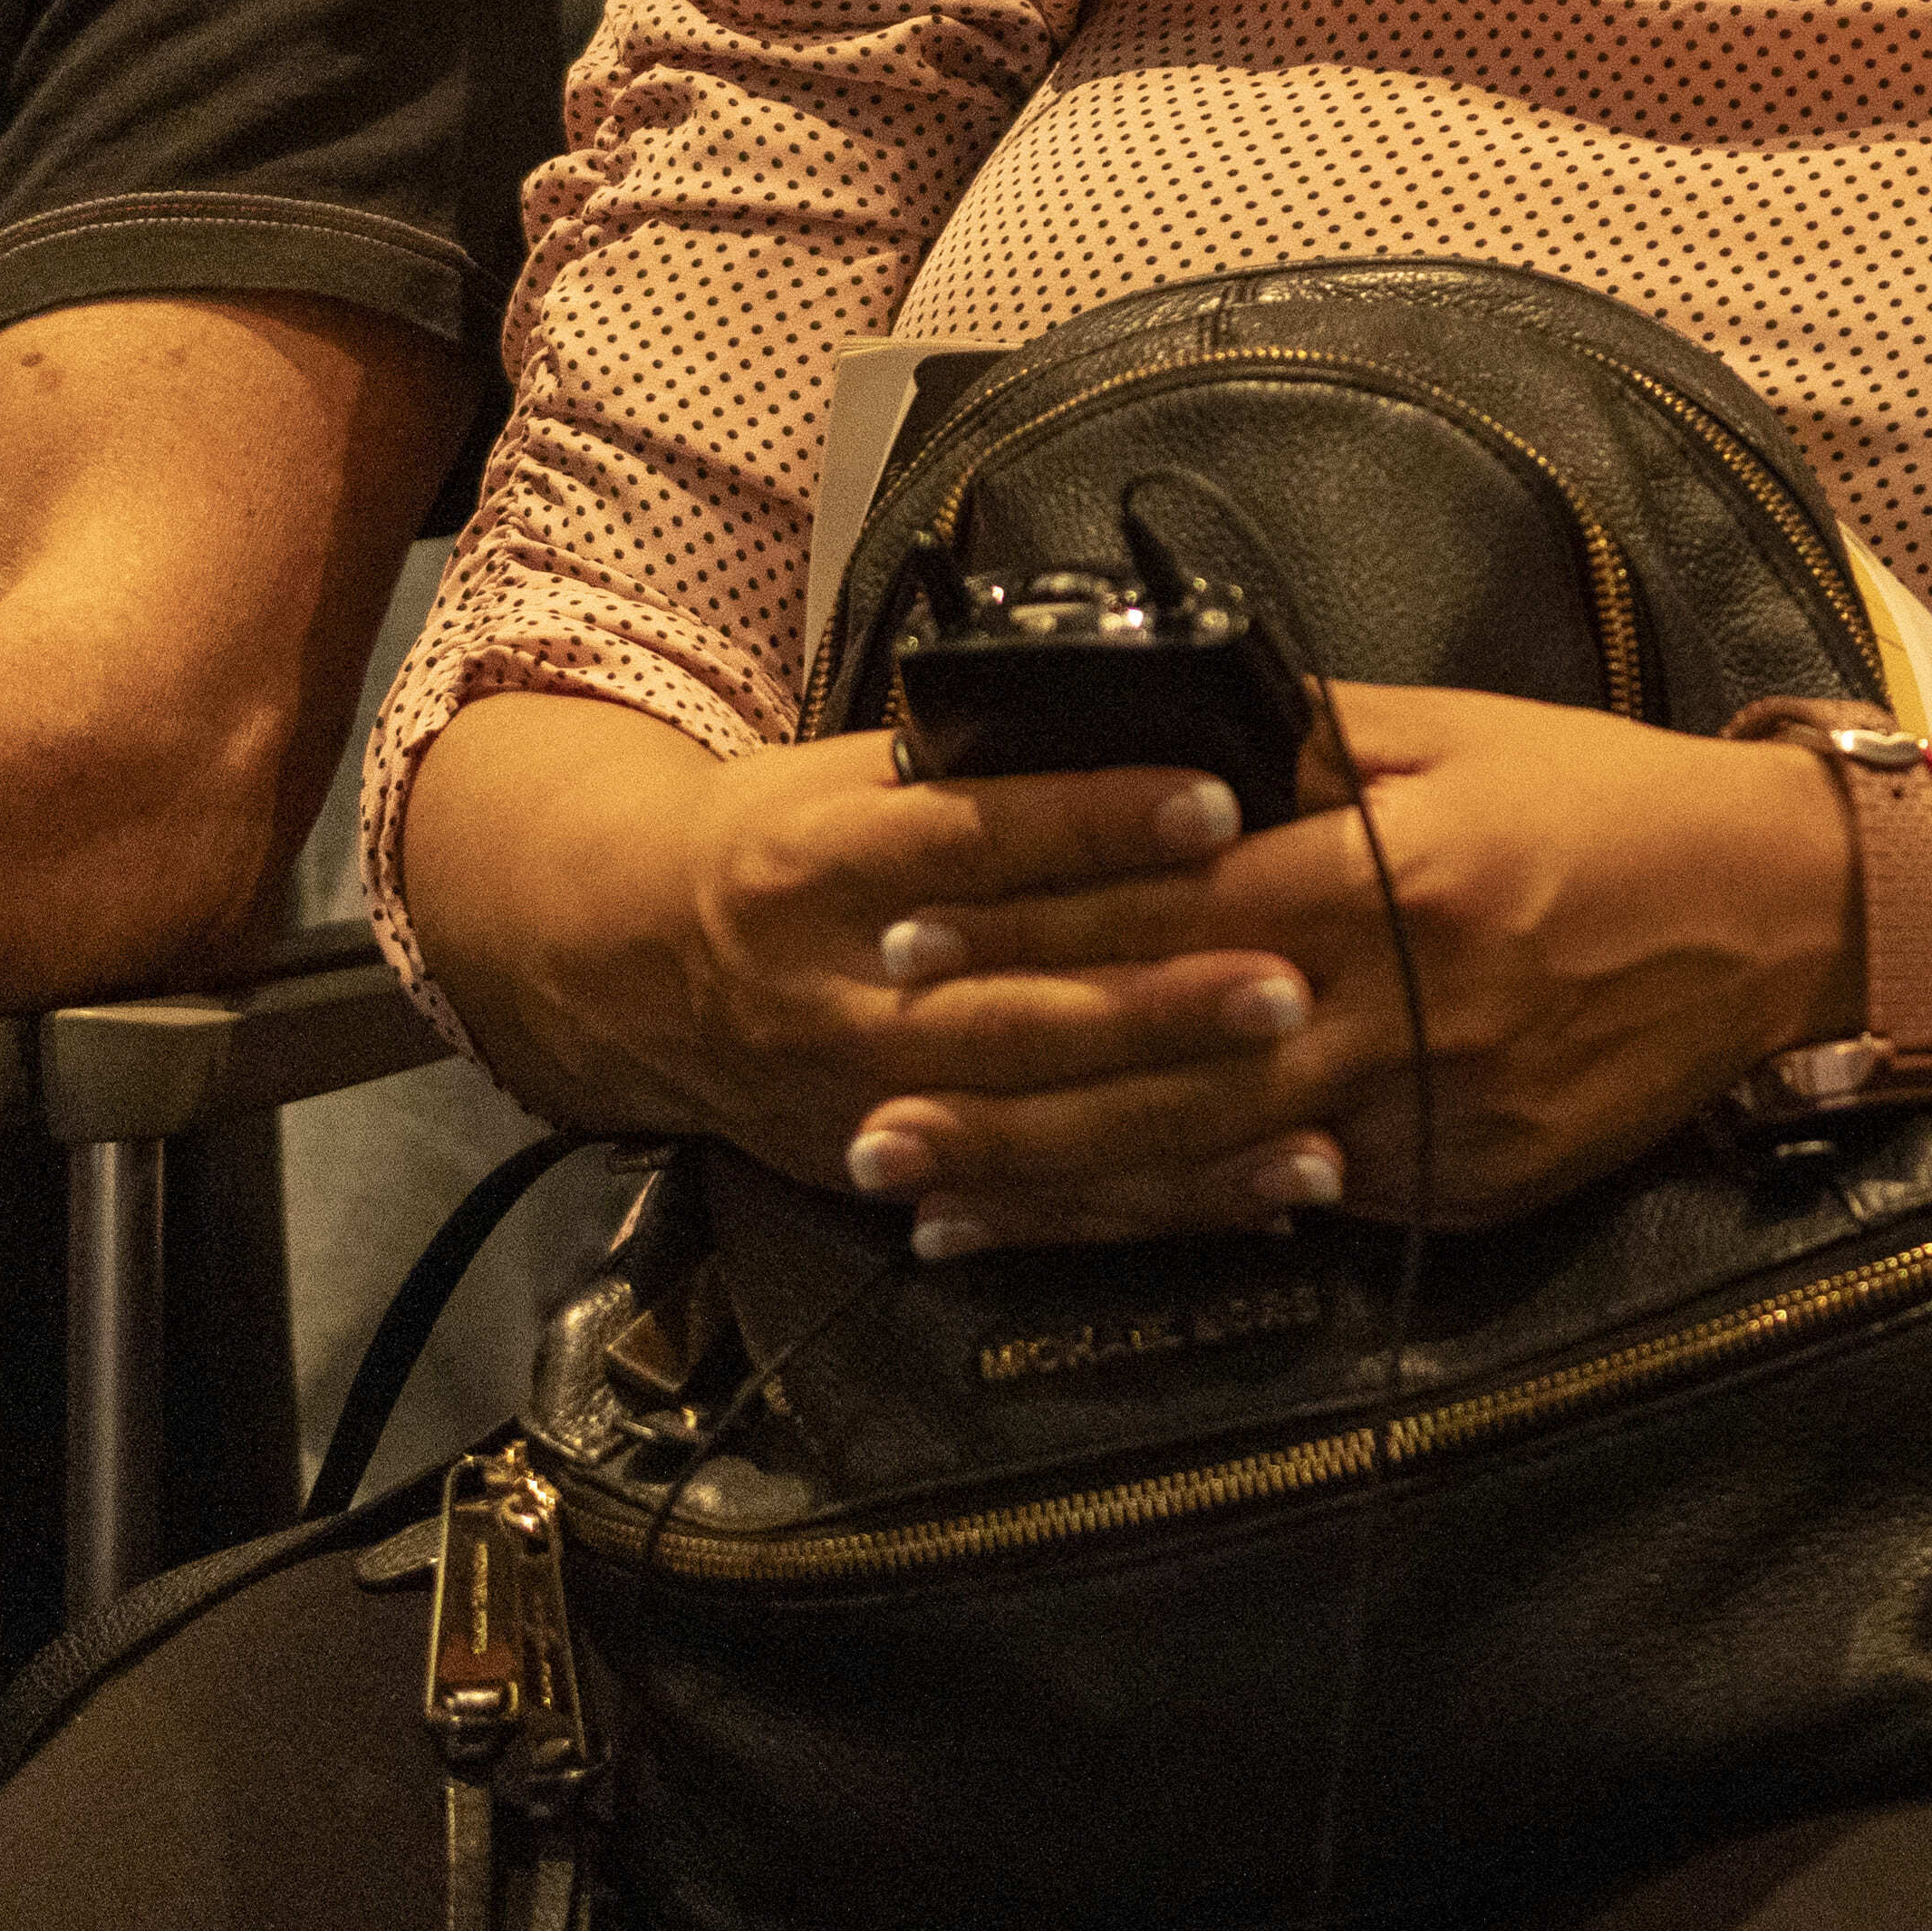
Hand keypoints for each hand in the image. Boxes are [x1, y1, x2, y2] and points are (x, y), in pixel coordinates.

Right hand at [588, 735, 1309, 1212]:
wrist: (623, 959)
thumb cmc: (786, 844)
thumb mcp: (851, 775)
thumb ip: (976, 770)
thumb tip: (1150, 730)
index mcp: (821, 860)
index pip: (975, 838)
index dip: (1096, 823)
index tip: (1216, 803)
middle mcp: (831, 988)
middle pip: (1011, 1001)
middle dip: (1158, 1002)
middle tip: (1288, 979)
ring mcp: (854, 1095)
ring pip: (1030, 1118)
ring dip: (1176, 1115)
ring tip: (1308, 1090)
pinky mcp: (877, 1171)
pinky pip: (1034, 1199)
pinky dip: (1154, 1200)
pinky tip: (1262, 1179)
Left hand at [847, 687, 1843, 1245]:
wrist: (1784, 913)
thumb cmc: (1607, 797)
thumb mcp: (1454, 734)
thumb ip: (1299, 737)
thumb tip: (1155, 734)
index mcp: (1394, 871)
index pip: (1172, 904)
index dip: (1033, 924)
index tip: (910, 936)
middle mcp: (1407, 1000)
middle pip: (1167, 1054)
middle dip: (1005, 1086)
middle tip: (866, 1112)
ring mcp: (1438, 1109)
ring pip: (1216, 1160)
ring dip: (1063, 1186)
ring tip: (933, 1203)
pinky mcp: (1467, 1184)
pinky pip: (1302, 1206)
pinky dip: (1186, 1222)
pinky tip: (1088, 1232)